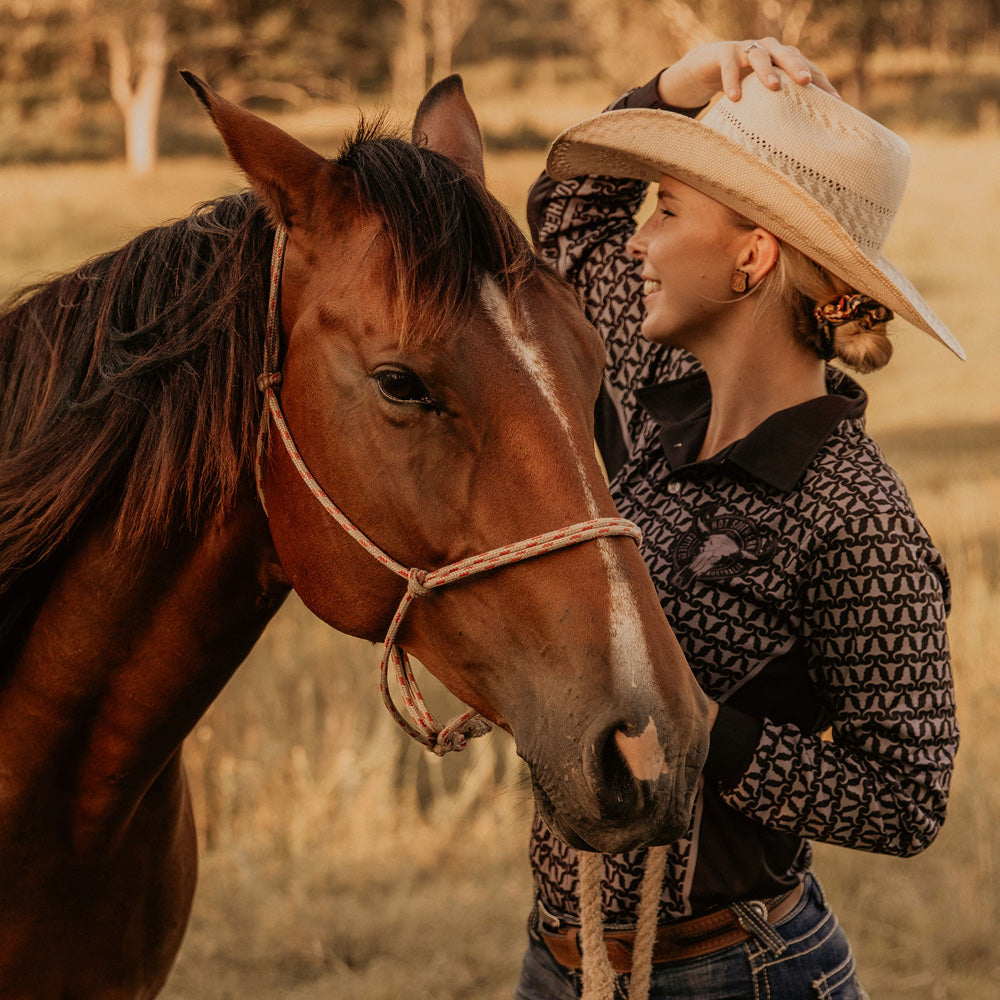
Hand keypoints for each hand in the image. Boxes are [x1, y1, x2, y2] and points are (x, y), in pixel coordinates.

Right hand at [656, 38, 837, 108]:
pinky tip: (734, 98)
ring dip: (767, 71)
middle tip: (805, 82)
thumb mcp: (763, 93)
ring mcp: (746, 49)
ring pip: (760, 56)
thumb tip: (803, 137)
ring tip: (774, 87)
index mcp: (783, 58)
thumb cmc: (742, 83)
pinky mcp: (723, 54)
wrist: (707, 65)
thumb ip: (780, 104)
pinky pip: (729, 67)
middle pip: (787, 54)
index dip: (821, 83)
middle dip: (796, 67)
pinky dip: (731, 81)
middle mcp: (769, 49)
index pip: (807, 67)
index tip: (835, 103)